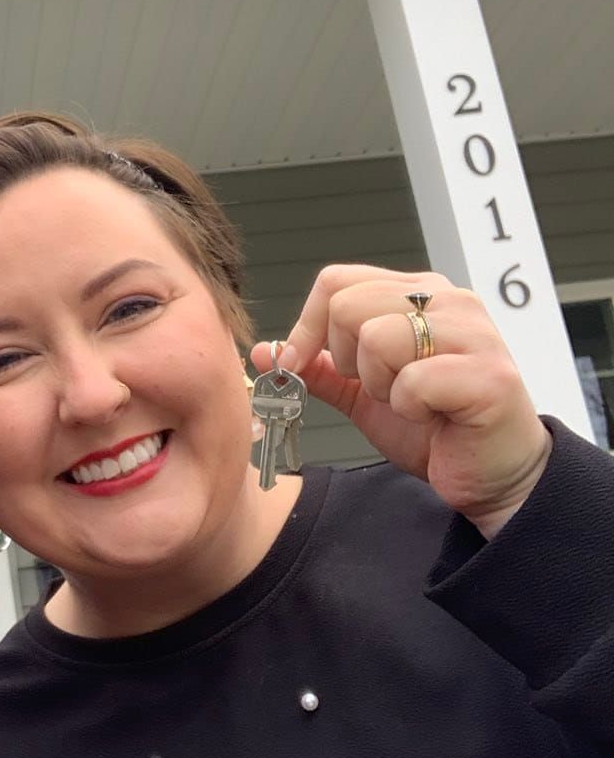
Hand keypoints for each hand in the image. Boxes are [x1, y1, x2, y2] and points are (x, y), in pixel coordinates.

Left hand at [249, 265, 551, 538]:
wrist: (492, 475)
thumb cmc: (434, 429)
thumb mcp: (364, 394)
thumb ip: (319, 367)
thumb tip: (264, 351)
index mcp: (417, 293)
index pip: (336, 282)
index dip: (306, 327)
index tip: (302, 365)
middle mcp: (448, 300)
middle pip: (347, 305)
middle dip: (346, 360)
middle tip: (380, 389)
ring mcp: (472, 333)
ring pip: (377, 337)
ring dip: (380, 386)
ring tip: (411, 401)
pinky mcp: (488, 374)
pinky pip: (412, 381)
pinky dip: (410, 408)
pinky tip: (434, 416)